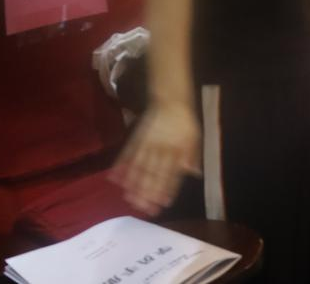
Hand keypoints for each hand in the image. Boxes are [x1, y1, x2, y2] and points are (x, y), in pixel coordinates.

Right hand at [113, 101, 199, 215]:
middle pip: (154, 174)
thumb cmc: (185, 122)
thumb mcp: (195, 137)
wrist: (172, 101)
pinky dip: (121, 166)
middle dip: (148, 192)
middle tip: (143, 208)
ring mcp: (147, 143)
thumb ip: (193, 155)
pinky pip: (128, 153)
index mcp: (177, 149)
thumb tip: (194, 174)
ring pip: (140, 167)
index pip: (172, 173)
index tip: (163, 204)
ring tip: (129, 199)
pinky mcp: (137, 138)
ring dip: (134, 184)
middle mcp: (161, 148)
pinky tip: (115, 179)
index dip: (167, 189)